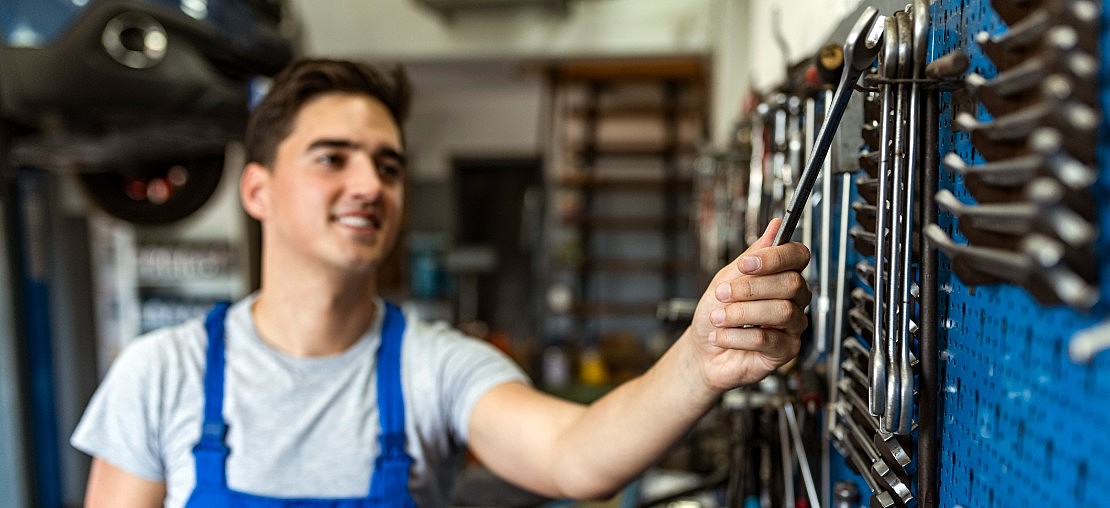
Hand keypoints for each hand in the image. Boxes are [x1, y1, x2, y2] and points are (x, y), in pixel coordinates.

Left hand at [687, 218, 811, 391]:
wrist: (703, 350)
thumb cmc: (717, 313)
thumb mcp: (727, 278)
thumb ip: (752, 255)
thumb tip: (775, 225)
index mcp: (782, 275)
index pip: (798, 256)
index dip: (775, 257)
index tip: (746, 264)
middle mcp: (793, 299)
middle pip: (791, 283)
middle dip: (750, 288)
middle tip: (723, 294)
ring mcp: (793, 326)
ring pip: (781, 311)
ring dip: (741, 313)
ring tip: (718, 318)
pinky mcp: (786, 351)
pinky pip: (768, 339)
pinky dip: (737, 337)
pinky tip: (722, 336)